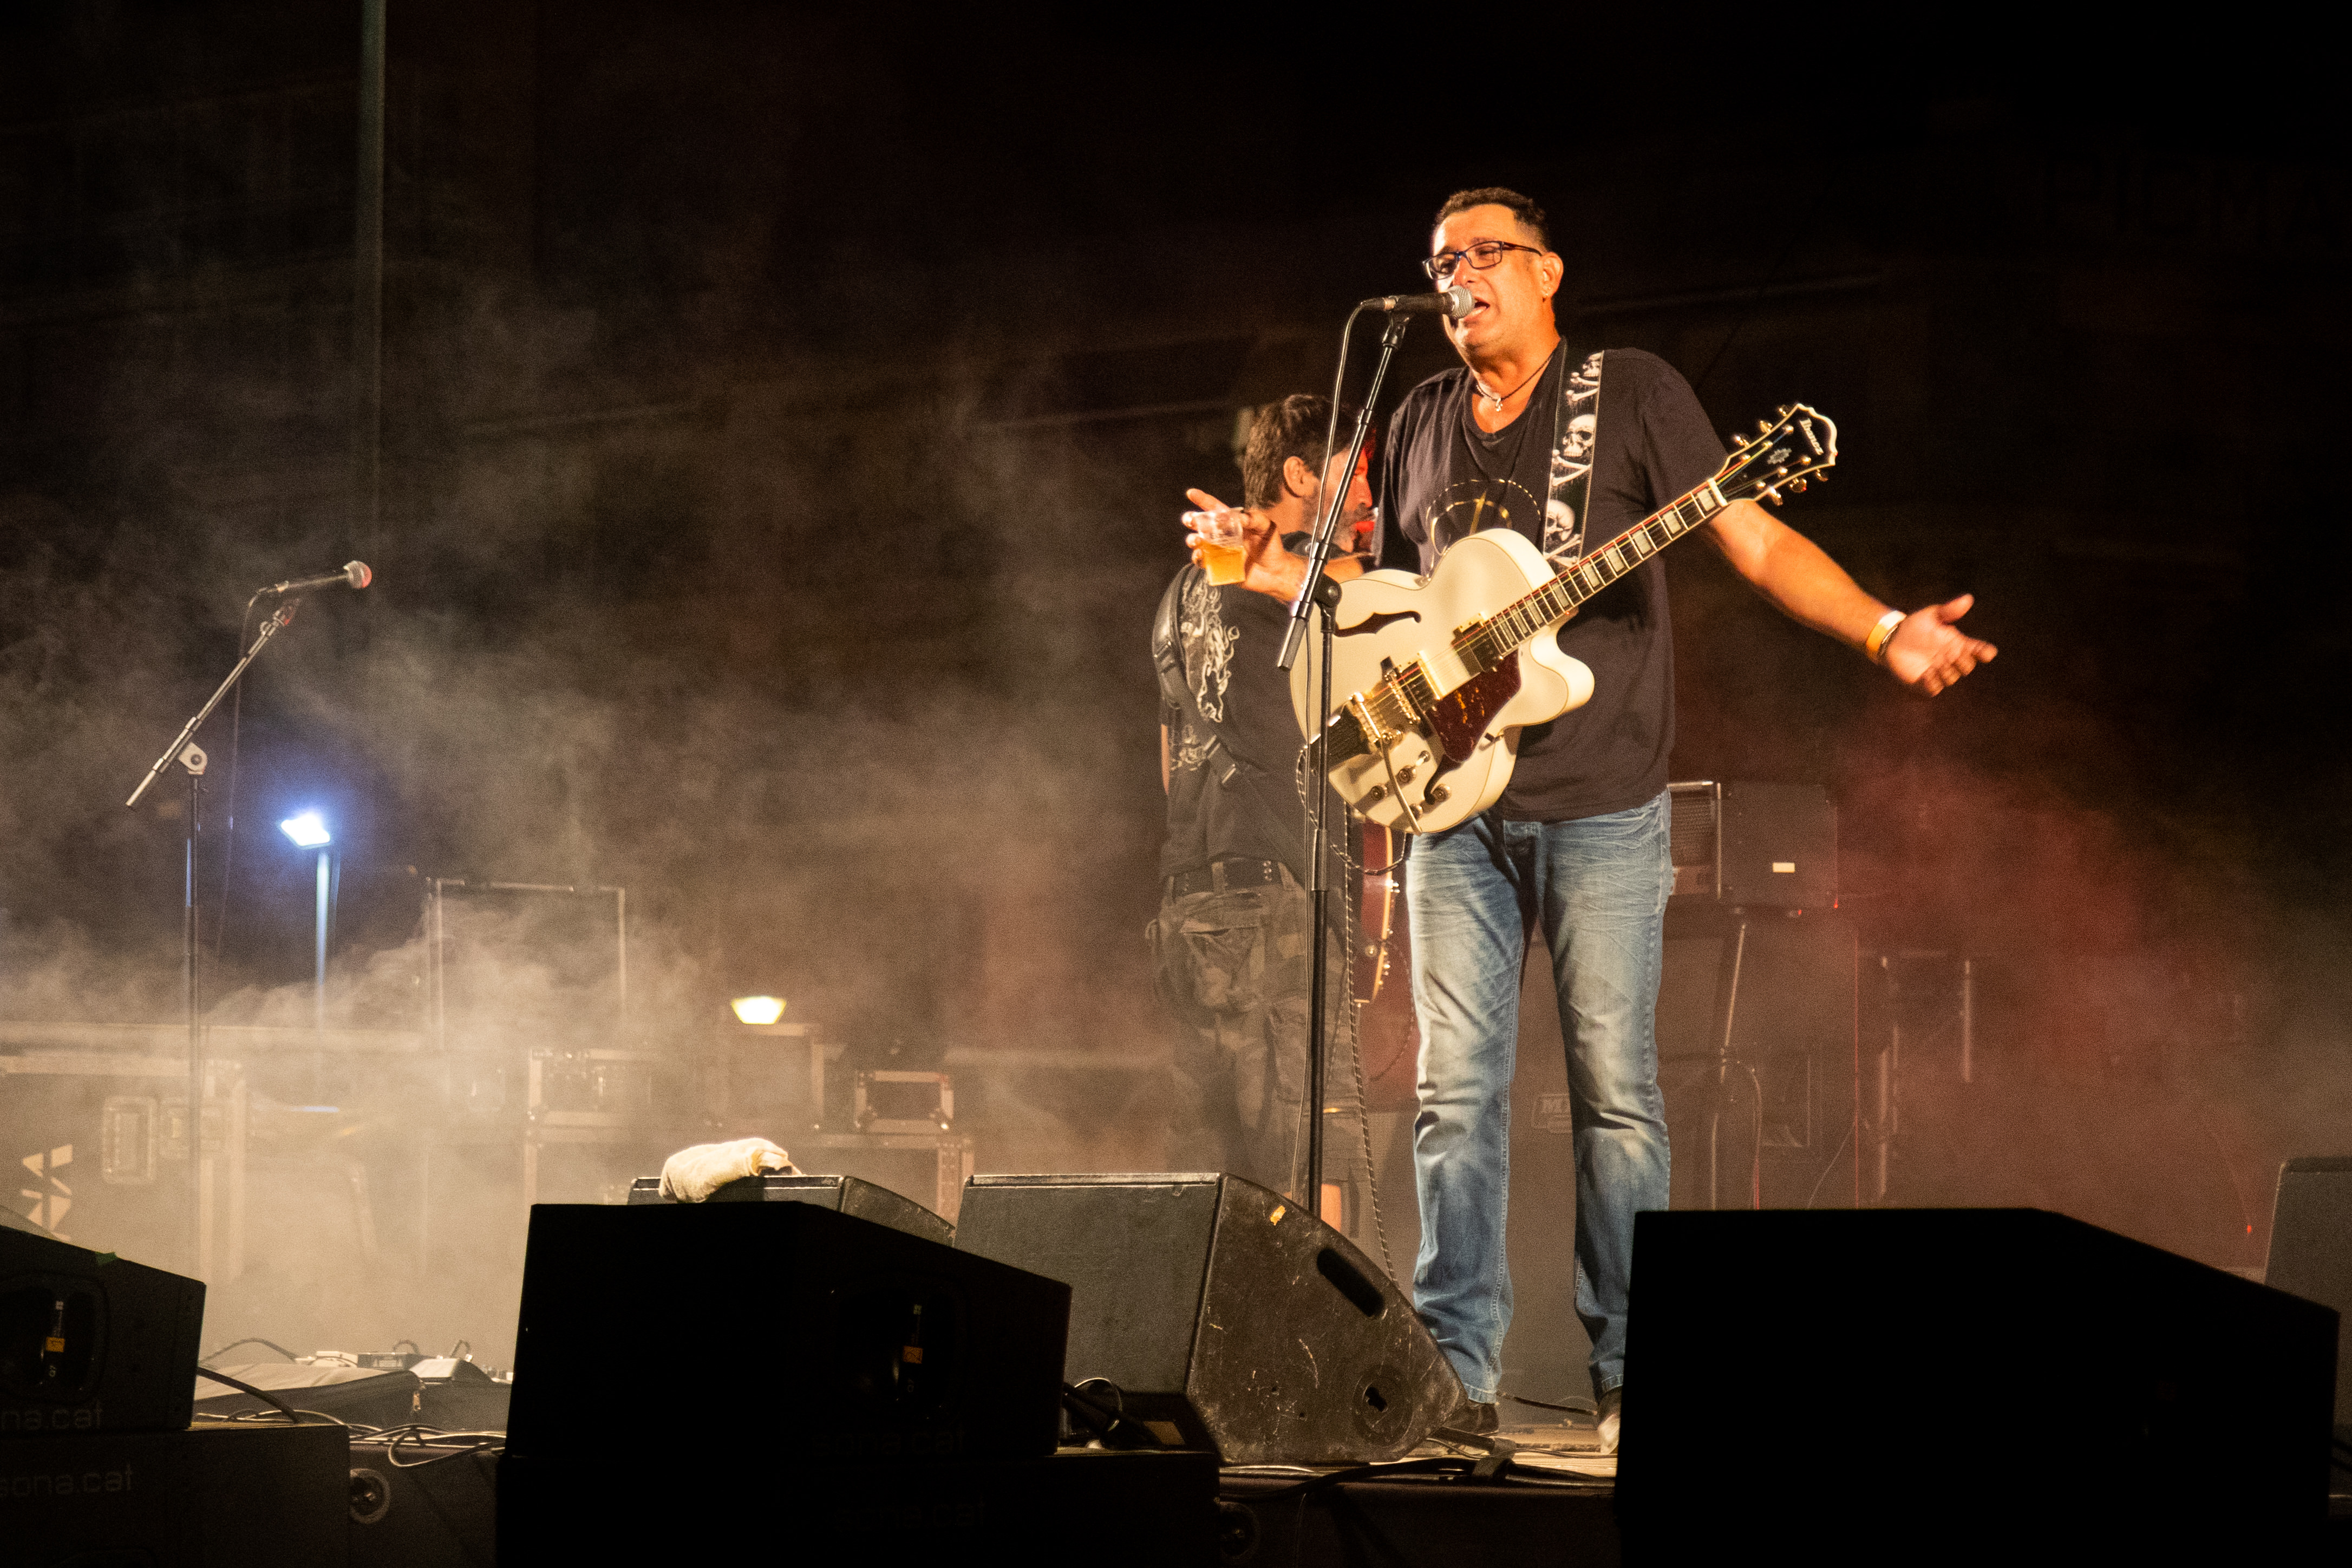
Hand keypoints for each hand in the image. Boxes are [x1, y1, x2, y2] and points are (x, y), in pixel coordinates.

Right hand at [1182, 487, 1297, 599]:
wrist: (1275, 573)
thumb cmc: (1271, 547)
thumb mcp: (1267, 527)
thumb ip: (1255, 518)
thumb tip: (1239, 518)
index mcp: (1232, 523)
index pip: (1216, 509)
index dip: (1203, 500)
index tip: (1191, 493)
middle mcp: (1222, 535)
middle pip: (1201, 525)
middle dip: (1191, 520)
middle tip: (1190, 520)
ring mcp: (1219, 551)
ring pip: (1198, 542)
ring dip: (1192, 539)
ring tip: (1196, 540)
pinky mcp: (1218, 566)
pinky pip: (1202, 562)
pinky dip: (1197, 558)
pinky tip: (1200, 555)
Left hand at [1883, 594, 1996, 694]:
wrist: (1893, 639)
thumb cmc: (1916, 625)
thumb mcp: (1931, 615)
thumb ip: (1949, 610)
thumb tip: (1968, 598)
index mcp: (1957, 643)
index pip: (1978, 650)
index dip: (1984, 653)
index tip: (1987, 653)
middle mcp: (1951, 659)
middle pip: (1967, 666)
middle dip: (1963, 662)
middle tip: (1953, 655)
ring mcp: (1939, 672)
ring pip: (1951, 678)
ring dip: (1946, 672)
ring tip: (1935, 664)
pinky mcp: (1924, 682)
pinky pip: (1933, 689)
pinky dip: (1932, 683)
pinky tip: (1926, 674)